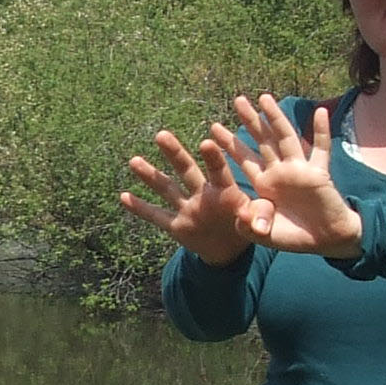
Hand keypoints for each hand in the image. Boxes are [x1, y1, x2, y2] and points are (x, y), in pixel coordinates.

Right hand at [121, 127, 261, 263]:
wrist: (234, 248)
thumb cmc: (251, 226)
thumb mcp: (262, 221)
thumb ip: (259, 217)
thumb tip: (254, 221)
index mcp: (226, 191)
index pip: (218, 172)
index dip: (213, 158)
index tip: (207, 143)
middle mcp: (203, 195)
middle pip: (186, 171)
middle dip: (174, 154)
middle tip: (162, 135)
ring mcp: (188, 209)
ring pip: (167, 189)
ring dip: (150, 175)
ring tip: (134, 160)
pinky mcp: (177, 226)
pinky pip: (156, 216)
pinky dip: (140, 208)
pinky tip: (123, 196)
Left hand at [211, 94, 361, 257]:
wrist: (325, 241)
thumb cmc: (294, 236)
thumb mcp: (266, 233)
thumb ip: (251, 225)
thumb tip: (240, 215)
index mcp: (265, 184)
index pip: (244, 159)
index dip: (230, 144)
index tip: (214, 128)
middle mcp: (280, 172)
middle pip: (263, 141)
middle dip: (250, 122)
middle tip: (237, 101)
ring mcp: (300, 170)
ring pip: (286, 138)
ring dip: (276, 118)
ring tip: (264, 98)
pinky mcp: (319, 173)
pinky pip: (321, 150)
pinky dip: (322, 132)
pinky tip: (320, 112)